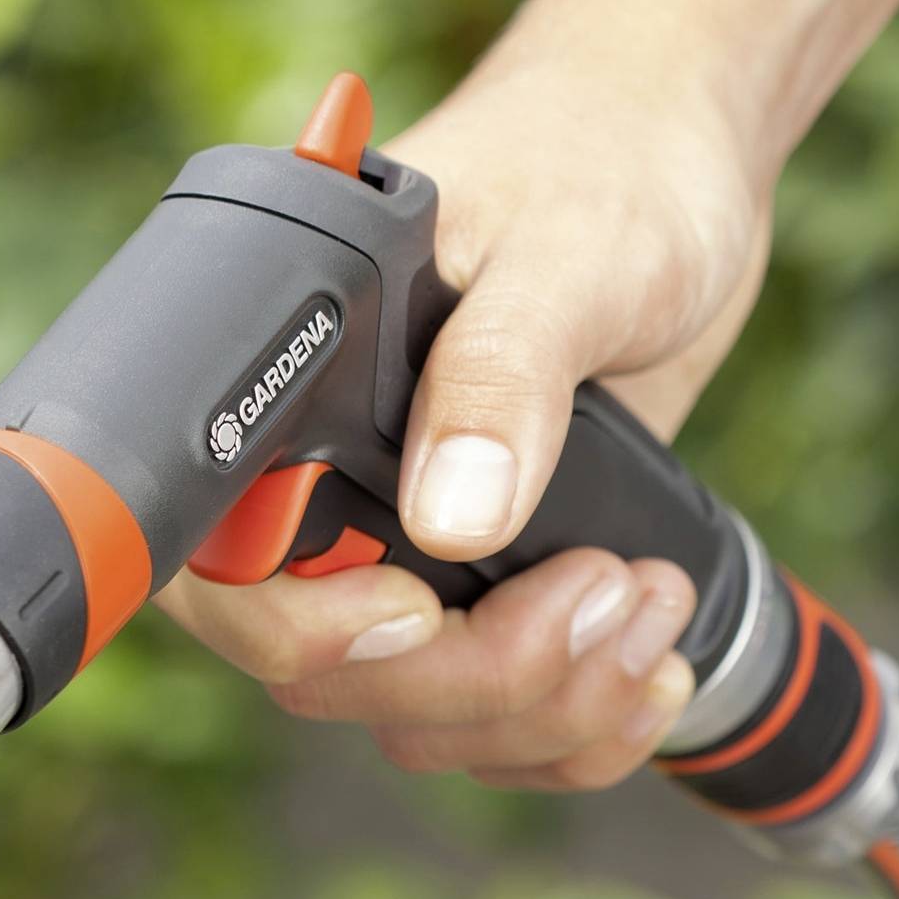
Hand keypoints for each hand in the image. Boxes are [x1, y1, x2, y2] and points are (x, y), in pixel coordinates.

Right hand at [156, 40, 772, 788]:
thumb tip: (450, 517)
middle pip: (332, 682)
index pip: (218, 579)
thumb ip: (502, 374)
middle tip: (605, 585)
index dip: (307, 631)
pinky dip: (581, 733)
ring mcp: (402, 562)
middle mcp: (320, 500)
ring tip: (650, 597)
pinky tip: (654, 666)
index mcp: (284, 405)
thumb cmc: (600, 165)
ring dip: (551, 705)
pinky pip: (496, 732)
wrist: (679, 169)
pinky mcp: (485, 601)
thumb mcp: (562, 253)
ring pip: (422, 723)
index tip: (424, 606)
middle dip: (482, 674)